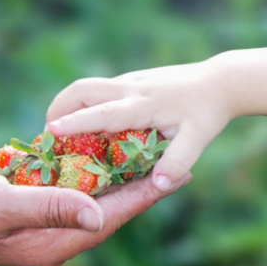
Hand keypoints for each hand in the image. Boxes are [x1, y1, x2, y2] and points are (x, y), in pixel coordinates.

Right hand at [0, 154, 188, 265]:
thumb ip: (48, 206)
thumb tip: (98, 214)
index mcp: (46, 246)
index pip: (107, 221)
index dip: (144, 198)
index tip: (177, 177)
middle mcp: (44, 236)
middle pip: (103, 209)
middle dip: (137, 185)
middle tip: (174, 161)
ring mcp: (30, 218)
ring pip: (82, 193)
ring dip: (110, 172)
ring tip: (144, 149)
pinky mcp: (15, 197)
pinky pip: (56, 181)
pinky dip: (77, 163)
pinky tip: (97, 144)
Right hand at [45, 59, 232, 189]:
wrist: (220, 81)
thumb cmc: (207, 113)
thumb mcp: (196, 140)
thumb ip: (176, 162)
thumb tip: (160, 184)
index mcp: (142, 105)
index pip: (102, 113)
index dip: (75, 122)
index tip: (50, 130)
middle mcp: (129, 89)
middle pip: (82, 90)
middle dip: (58, 109)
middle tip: (46, 138)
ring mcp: (127, 82)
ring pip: (85, 87)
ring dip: (66, 106)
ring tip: (58, 134)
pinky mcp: (129, 81)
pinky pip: (97, 90)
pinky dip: (81, 105)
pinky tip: (83, 126)